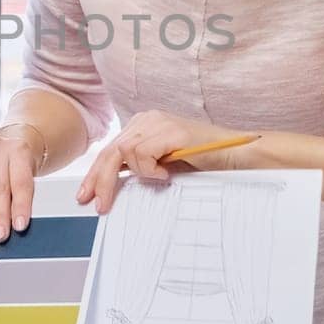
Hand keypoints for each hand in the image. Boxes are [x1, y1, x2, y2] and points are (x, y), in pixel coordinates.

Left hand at [75, 111, 253, 213]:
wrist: (236, 156)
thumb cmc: (202, 162)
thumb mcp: (163, 165)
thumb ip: (139, 167)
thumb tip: (112, 184)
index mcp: (143, 125)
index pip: (110, 150)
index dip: (96, 174)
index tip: (87, 196)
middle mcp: (148, 119)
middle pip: (111, 151)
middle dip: (101, 180)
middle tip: (98, 204)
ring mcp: (160, 122)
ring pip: (125, 153)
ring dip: (137, 174)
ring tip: (159, 179)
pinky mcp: (172, 131)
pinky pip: (143, 153)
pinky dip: (150, 169)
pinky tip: (167, 174)